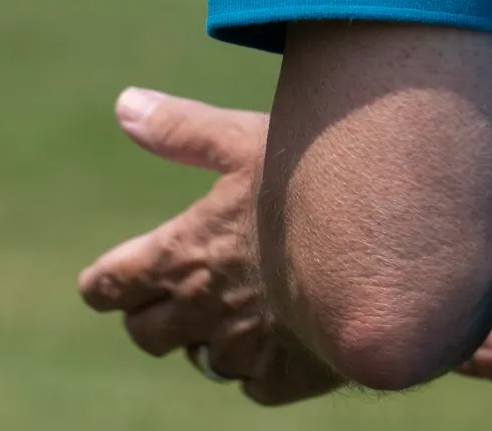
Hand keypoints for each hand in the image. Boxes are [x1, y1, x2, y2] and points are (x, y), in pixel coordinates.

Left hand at [78, 87, 491, 400]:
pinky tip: (286, 341)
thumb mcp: (247, 140)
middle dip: (155, 317)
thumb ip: (184, 129)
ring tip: (245, 314)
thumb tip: (125, 105)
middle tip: (183, 295)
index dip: (108, 282)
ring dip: (214, 342)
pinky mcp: (288, 375)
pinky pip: (255, 386)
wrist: (384, 251)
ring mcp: (244, 349)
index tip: (116, 279)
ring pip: (205, 363)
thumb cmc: (314, 185)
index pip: (107, 287)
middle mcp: (201, 310)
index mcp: (178, 255)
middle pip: (146, 334)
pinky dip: (262, 369)